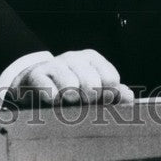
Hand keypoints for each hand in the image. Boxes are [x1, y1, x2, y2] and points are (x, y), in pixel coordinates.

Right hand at [10, 49, 133, 105]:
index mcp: (92, 59)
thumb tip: (129, 96)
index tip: (101, 102)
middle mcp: (74, 57)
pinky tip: (51, 102)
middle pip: (92, 84)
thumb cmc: (68, 90)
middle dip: (89, 100)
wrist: (31, 85)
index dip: (108, 96)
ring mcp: (55, 64)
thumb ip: (112, 94)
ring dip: (70, 101)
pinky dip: (53, 102)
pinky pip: (50, 92)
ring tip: (66, 103)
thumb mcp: (92, 90)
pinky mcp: (36, 75)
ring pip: (71, 87)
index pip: (111, 78)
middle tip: (82, 103)